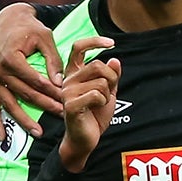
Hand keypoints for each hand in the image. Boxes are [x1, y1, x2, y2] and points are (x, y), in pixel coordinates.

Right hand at [0, 3, 65, 138]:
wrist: (6, 21)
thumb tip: (60, 83)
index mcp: (11, 58)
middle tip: (61, 115)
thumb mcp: (45, 37)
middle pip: (25, 94)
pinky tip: (2, 137)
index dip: (51, 91)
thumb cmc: (29, 28)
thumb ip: (53, 60)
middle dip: (45, 105)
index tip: (66, 100)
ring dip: (24, 120)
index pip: (35, 81)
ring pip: (10, 104)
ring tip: (39, 133)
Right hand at [58, 37, 120, 172]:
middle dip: (111, 78)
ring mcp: (67, 92)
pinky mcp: (71, 105)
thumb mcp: (108, 92)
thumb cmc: (94, 116)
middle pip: (97, 65)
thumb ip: (111, 76)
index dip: (95, 41)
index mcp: (74, 74)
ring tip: (99, 104)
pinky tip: (95, 109)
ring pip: (100, 82)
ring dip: (107, 94)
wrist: (86, 139)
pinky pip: (97, 94)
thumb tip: (114, 59)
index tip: (111, 43)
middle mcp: (68, 80)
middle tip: (109, 92)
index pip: (78, 48)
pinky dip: (103, 102)